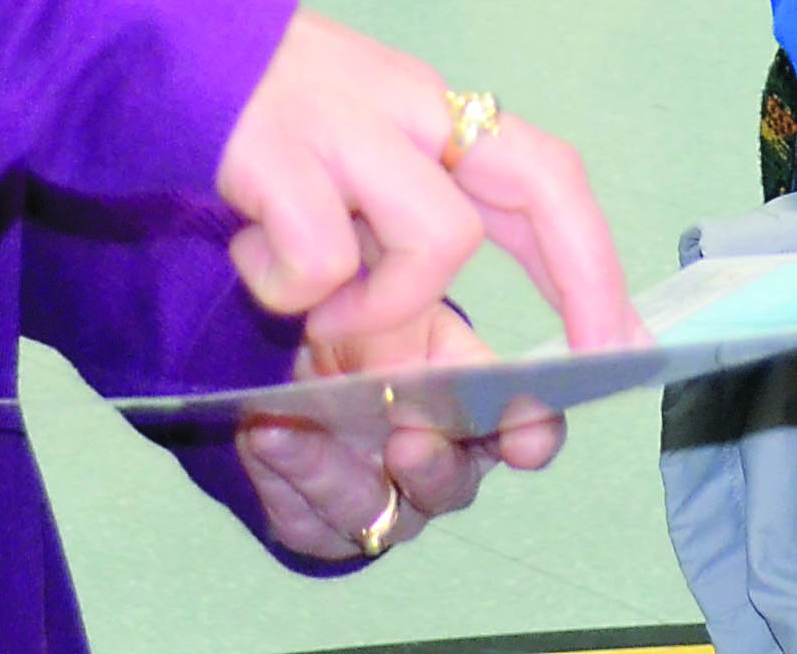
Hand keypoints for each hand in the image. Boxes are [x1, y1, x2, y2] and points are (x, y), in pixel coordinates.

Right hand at [212, 10, 640, 362]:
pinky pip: (323, 255)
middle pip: (542, 178)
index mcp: (420, 106)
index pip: (543, 170)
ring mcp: (345, 120)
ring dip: (387, 305)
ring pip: (439, 236)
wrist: (130, 31)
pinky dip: (291, 287)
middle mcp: (402, 103)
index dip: (592, 257)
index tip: (625, 335)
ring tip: (315, 305)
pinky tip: (248, 261)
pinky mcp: (275, 147)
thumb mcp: (332, 146)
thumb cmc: (233, 106)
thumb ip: (383, 214)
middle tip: (586, 353)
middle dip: (581, 276)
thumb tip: (421, 334)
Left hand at [238, 301, 568, 560]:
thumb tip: (423, 271)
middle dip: (431, 466)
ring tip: (291, 427)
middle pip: (451, 483)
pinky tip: (262, 433)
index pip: (529, 430)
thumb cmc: (367, 333)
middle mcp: (440, 466)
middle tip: (407, 443)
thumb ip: (419, 293)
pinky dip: (282, 469)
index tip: (526, 436)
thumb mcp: (399, 301)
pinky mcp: (318, 525)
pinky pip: (303, 514)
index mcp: (477, 410)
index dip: (533, 435)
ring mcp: (379, 503)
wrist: (295, 375)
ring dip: (331, 468)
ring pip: (370, 507)